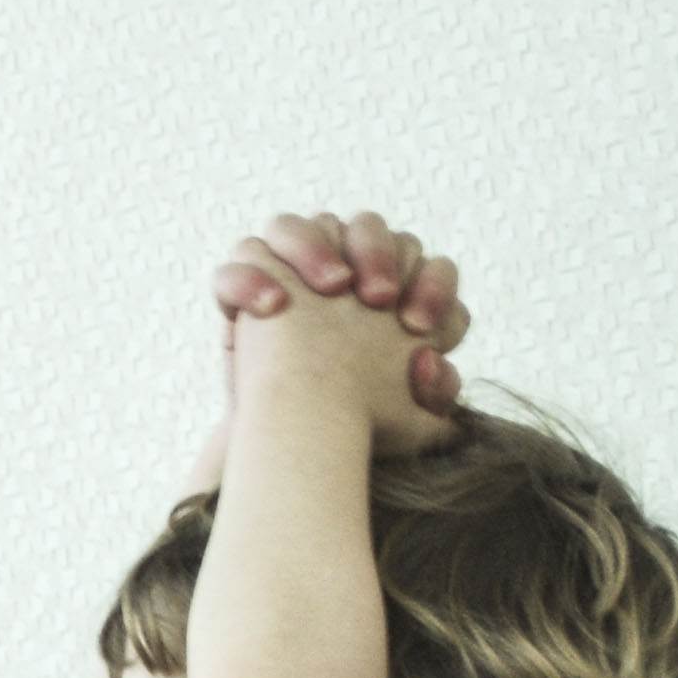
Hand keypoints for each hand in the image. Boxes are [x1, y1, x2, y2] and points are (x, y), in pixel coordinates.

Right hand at [211, 210, 471, 447]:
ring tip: (330, 287)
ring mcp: (289, 278)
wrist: (290, 450)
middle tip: (378, 300)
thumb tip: (429, 359)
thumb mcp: (409, 422)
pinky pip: (241, 261)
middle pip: (367, 227)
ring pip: (300, 226)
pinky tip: (272, 308)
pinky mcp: (242, 294)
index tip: (418, 327)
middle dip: (379, 253)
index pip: (426, 265)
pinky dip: (254, 277)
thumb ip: (436, 394)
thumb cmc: (351, 430)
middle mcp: (344, 274)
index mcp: (396, 295)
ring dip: (315, 246)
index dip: (431, 286)